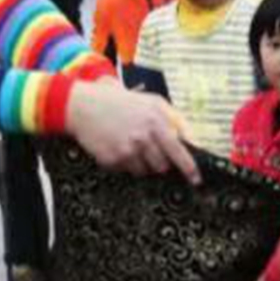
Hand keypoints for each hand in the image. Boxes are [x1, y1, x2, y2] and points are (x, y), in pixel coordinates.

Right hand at [65, 81, 199, 184]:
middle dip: (160, 162)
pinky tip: (117, 145)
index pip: (180, 151)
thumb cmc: (118, 101)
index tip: (196, 179)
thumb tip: (190, 139)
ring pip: (145, 171)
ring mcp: (128, 149)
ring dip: (142, 163)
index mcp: (157, 120)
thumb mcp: (151, 101)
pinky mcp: (114, 159)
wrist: (83, 106)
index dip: (190, 168)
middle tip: (148, 149)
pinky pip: (127, 170)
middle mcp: (144, 136)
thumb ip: (173, 118)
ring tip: (130, 144)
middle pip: (163, 166)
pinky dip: (124, 162)